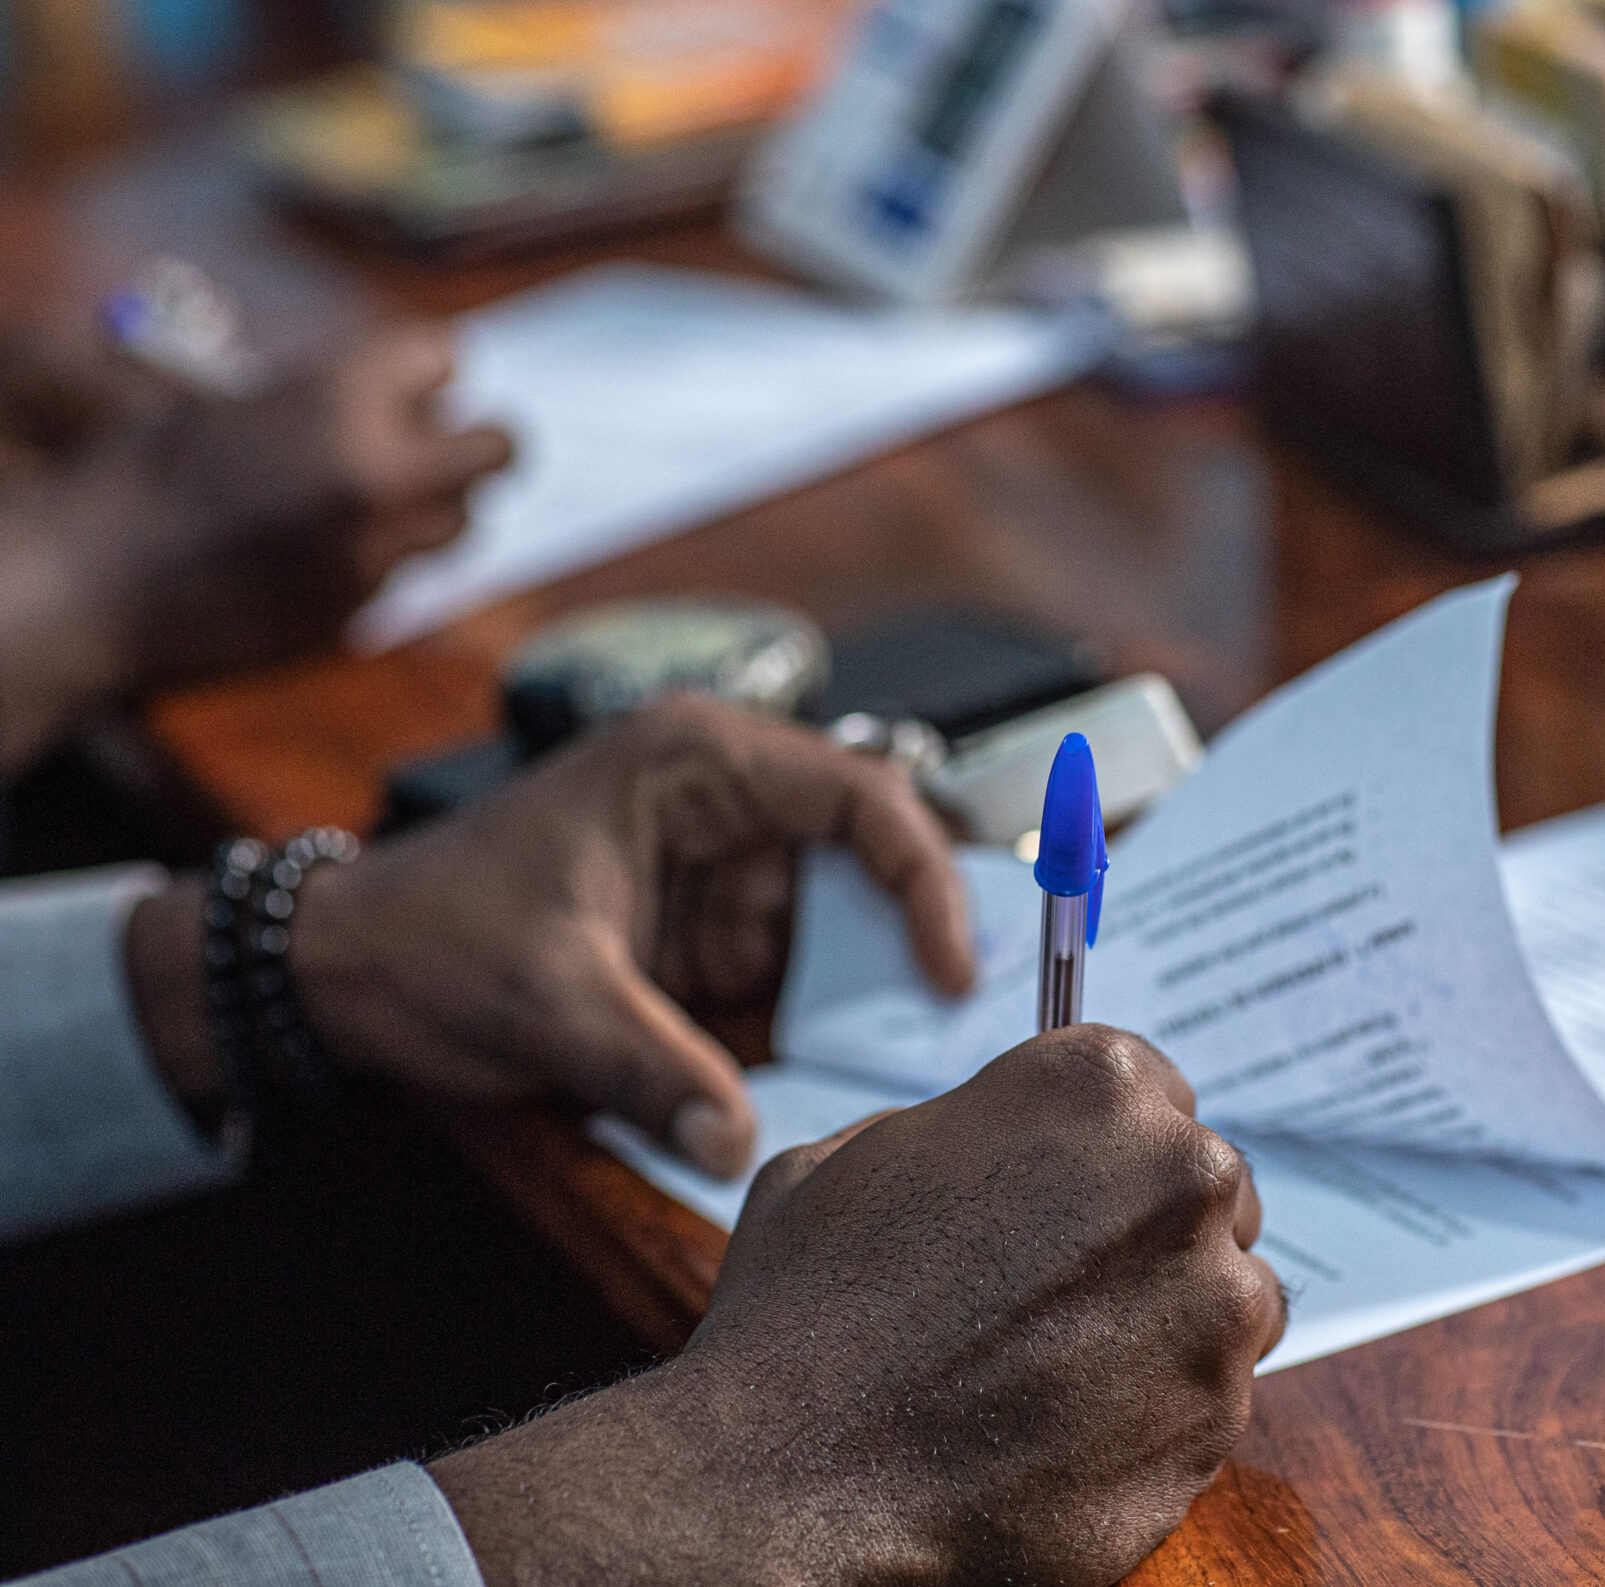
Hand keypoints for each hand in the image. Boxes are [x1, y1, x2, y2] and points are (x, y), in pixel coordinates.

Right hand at [0, 322, 510, 765]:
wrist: (97, 583)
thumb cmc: (149, 477)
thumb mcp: (240, 401)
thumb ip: (334, 397)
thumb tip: (418, 397)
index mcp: (341, 395)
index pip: (447, 356)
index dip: (428, 370)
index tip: (417, 384)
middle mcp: (380, 468)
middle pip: (499, 446)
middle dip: (479, 442)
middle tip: (452, 444)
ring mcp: (380, 546)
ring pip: (464, 519)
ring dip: (434, 507)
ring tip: (369, 501)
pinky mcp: (366, 608)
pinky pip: (407, 571)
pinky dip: (383, 558)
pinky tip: (318, 552)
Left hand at [126, 697, 973, 1174]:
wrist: (342, 970)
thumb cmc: (431, 936)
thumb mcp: (548, 1000)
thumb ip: (651, 1070)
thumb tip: (737, 1146)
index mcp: (696, 764)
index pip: (860, 795)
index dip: (924, 878)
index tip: (950, 969)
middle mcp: (725, 805)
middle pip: (869, 863)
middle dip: (913, 945)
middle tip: (955, 1030)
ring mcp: (719, 874)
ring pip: (842, 931)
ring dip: (872, 996)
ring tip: (908, 1064)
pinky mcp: (706, 938)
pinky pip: (793, 982)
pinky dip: (821, 1029)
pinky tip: (844, 1076)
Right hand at [431, 1027, 1286, 1586]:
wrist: (791, 1485)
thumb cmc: (804, 1316)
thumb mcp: (851, 1158)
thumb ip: (961, 1129)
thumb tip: (1004, 1148)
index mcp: (1094, 1082)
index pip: (1153, 1090)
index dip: (1104, 1149)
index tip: (1076, 1192)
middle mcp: (1177, 1173)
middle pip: (1205, 1189)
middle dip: (1147, 1233)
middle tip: (1061, 1292)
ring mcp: (1211, 1298)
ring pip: (1227, 1293)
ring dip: (1165, 1323)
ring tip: (1056, 1370)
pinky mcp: (1217, 1414)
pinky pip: (1213, 1398)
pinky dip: (1159, 1416)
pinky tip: (1069, 1431)